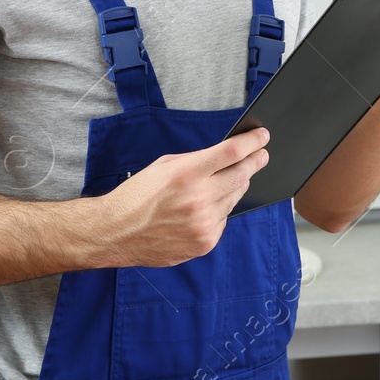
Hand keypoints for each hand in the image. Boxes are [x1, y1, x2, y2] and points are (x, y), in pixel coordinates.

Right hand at [94, 127, 270, 267]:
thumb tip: (225, 156)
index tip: (263, 137)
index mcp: (186, 173)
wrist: (116, 232)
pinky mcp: (205, 242)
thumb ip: (196, 161)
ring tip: (231, 179)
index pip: (231, 152)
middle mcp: (198, 198)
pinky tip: (207, 206)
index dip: (252, 142)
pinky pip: (224, 220)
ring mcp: (203, 223)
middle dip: (255, 162)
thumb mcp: (164, 166)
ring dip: (236, 186)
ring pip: (234, 198)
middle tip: (261, 155)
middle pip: (241, 175)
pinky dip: (220, 210)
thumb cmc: (137, 195)